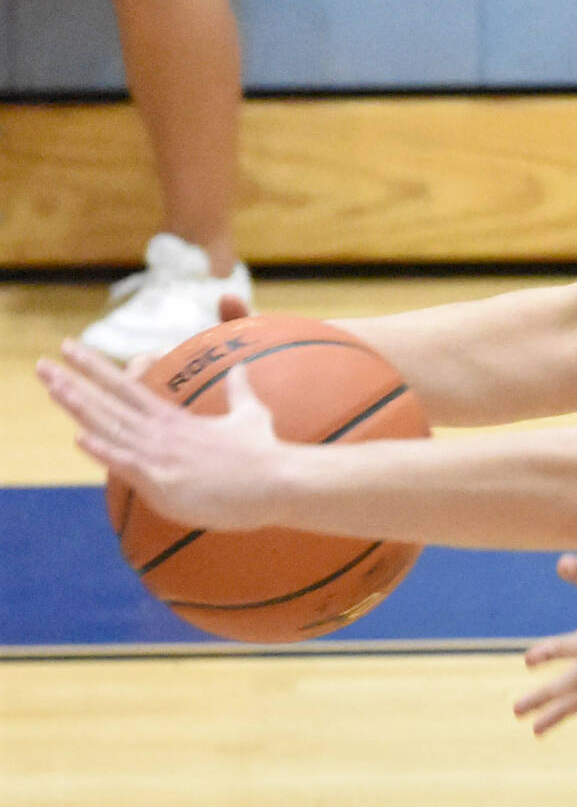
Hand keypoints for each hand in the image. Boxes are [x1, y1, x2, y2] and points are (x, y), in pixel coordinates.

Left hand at [37, 341, 288, 530]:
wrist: (276, 480)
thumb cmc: (263, 452)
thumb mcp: (250, 415)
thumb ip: (240, 392)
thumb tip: (240, 368)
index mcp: (172, 419)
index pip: (127, 387)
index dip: (97, 369)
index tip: (73, 350)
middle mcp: (161, 432)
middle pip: (109, 402)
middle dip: (74, 380)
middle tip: (45, 362)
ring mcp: (161, 455)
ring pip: (110, 426)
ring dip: (78, 405)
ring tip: (50, 385)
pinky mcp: (166, 480)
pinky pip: (128, 463)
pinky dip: (103, 450)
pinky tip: (79, 437)